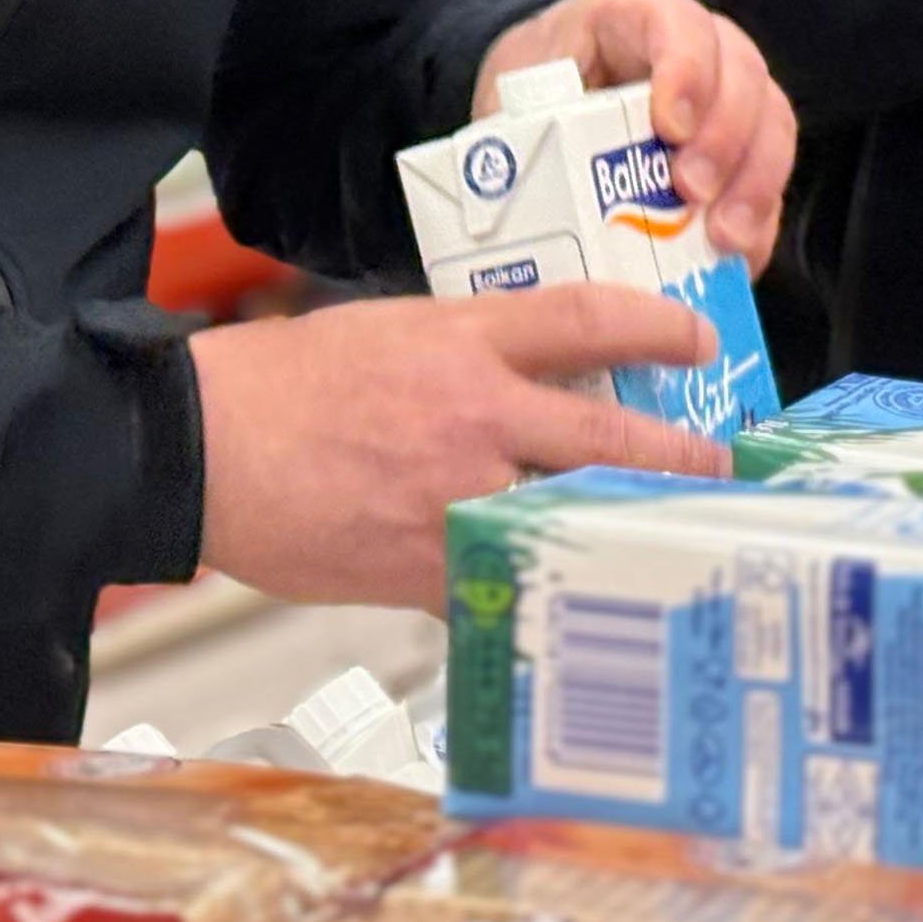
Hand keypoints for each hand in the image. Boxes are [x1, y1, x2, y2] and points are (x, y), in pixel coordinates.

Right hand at [189, 288, 729, 608]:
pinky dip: (537, 591)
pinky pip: (505, 582)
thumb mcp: (385, 334)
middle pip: (609, 435)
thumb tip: (525, 383)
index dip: (659, 329)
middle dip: (681, 455)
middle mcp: (472, 416)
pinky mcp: (425, 567)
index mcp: (460, 341)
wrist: (202, 447)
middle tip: (721, 465)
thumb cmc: (280, 385)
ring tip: (669, 537)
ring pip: (574, 516)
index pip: (586, 319)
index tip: (700, 341)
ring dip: (630, 529)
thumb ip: (462, 353)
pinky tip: (566, 602)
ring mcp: (454, 497)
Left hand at [471, 0, 794, 259]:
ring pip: (771, 120)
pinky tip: (735, 256)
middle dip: (726, 136)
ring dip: (754, 182)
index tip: (669, 127)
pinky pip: (770, 175)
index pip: (674, 22)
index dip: (685, 69)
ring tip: (723, 237)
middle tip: (693, 192)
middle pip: (741, 71)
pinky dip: (759, 217)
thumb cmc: (531, 93)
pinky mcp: (740, 146)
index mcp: (631, 15)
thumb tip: (530, 194)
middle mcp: (696, 43)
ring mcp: (728, 92)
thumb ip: (526, 128)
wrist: (543, 104)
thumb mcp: (513, 96)